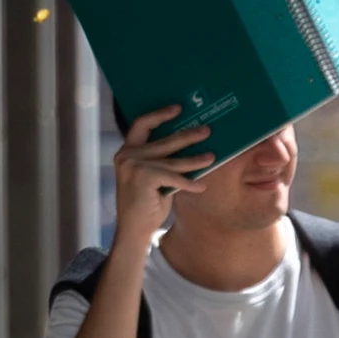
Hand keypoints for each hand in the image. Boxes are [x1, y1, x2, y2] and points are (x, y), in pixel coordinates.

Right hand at [111, 105, 212, 240]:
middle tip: (206, 131)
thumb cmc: (146, 203)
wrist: (133, 230)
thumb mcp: (154, 176)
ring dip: (195, 160)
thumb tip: (191, 143)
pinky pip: (174, 178)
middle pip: (164, 140)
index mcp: (127, 151)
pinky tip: (201, 186)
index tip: (178, 108)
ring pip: (173, 160)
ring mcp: (133, 166)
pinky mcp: (143, 178)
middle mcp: (127, 155)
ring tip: (211, 157)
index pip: (141, 124)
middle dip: (188, 135)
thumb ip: (164, 160)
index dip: (160, 114)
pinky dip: (189, 183)